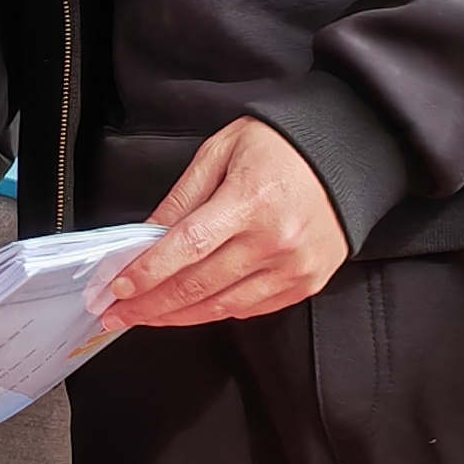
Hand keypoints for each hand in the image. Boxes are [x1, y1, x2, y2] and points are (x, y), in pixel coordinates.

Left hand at [100, 120, 347, 327]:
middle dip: (150, 304)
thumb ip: (183, 197)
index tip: (118, 288)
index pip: (187, 248)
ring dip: (177, 316)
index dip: (148, 273)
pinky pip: (251, 308)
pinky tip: (189, 310)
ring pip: (222, 307)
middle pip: (198, 285)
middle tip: (116, 313)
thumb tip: (148, 237)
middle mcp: (274, 241)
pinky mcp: (306, 283)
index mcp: (250, 201)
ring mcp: (293, 267)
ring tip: (144, 318)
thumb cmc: (283, 146)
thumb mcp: (222, 151)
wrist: (348, 153)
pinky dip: (215, 312)